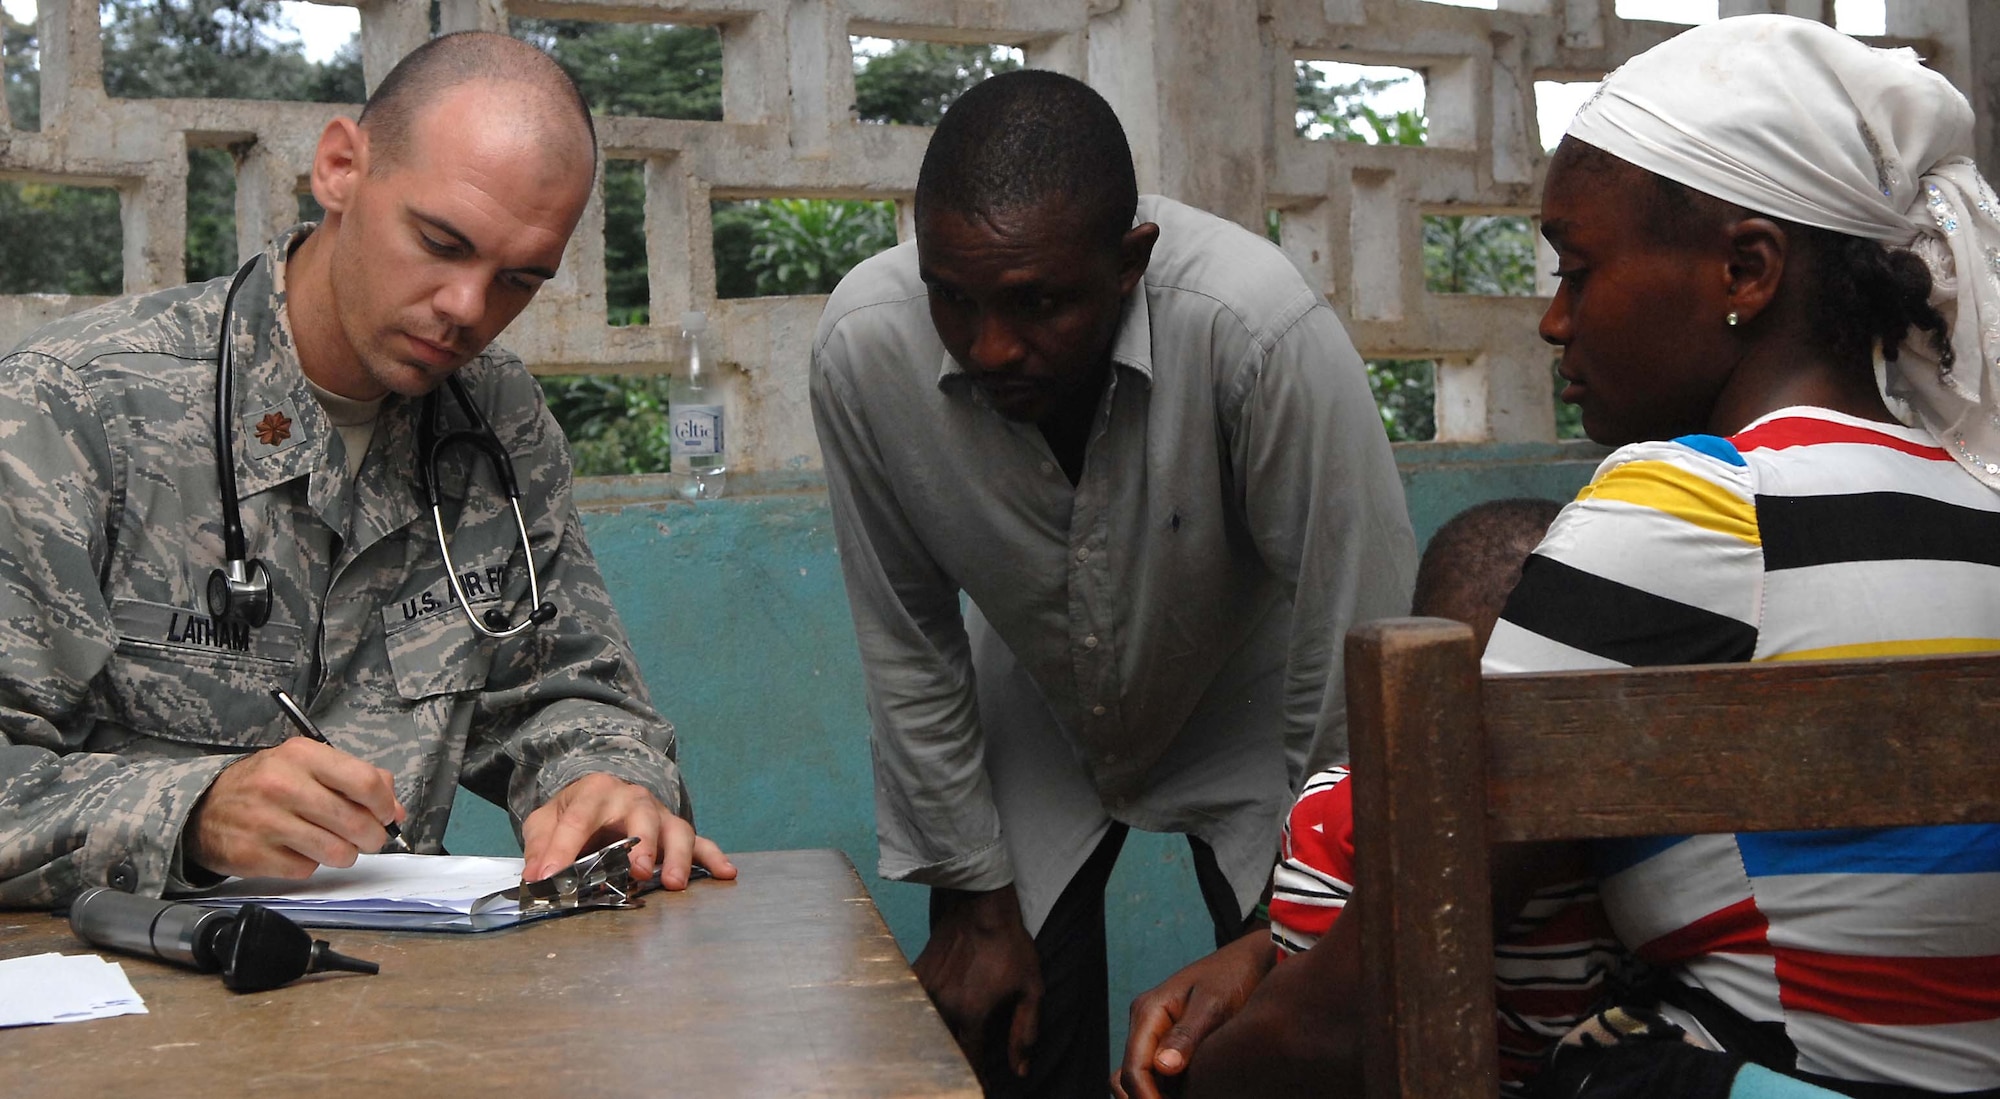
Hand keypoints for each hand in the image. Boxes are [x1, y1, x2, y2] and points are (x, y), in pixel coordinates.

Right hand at [187, 737, 405, 878]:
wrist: (205, 808)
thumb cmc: (267, 784)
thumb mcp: (308, 765)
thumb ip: (357, 779)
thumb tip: (395, 810)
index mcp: (302, 756)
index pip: (364, 782)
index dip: (385, 805)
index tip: (386, 815)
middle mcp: (283, 786)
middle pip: (355, 822)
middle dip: (372, 837)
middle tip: (368, 838)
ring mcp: (266, 822)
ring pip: (337, 852)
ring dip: (345, 854)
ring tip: (334, 845)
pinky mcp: (254, 855)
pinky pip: (307, 870)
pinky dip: (310, 864)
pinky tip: (298, 850)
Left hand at [520, 772, 735, 888]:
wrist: (601, 795)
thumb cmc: (574, 811)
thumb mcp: (546, 820)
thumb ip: (540, 845)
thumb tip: (536, 876)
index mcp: (595, 791)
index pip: (578, 818)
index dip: (562, 848)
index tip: (548, 876)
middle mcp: (632, 798)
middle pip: (641, 816)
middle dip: (641, 844)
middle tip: (638, 872)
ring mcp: (658, 815)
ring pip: (675, 829)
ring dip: (676, 856)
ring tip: (674, 883)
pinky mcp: (675, 832)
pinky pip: (700, 842)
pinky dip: (714, 857)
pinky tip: (726, 874)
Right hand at [913, 885, 1041, 1085]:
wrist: (981, 905)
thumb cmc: (1010, 945)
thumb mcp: (1031, 988)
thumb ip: (1025, 1031)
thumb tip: (1020, 1069)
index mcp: (972, 1014)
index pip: (970, 1061)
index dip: (976, 1078)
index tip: (982, 1087)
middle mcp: (943, 1006)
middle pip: (941, 1050)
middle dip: (950, 1066)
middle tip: (959, 1073)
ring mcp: (925, 989)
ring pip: (923, 1029)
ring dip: (931, 1044)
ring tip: (940, 1055)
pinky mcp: (914, 974)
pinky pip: (910, 1006)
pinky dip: (916, 1019)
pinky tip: (920, 1025)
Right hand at [1114, 927, 1276, 1098]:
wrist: (1253, 960)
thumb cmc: (1234, 976)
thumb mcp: (1213, 1004)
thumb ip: (1187, 1035)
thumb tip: (1163, 1067)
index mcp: (1148, 1012)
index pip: (1134, 1069)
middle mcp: (1146, 1024)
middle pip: (1128, 1077)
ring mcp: (1156, 1034)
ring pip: (1138, 1077)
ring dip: (1152, 1096)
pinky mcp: (1171, 1042)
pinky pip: (1157, 1074)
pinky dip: (1164, 1091)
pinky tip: (1190, 1096)